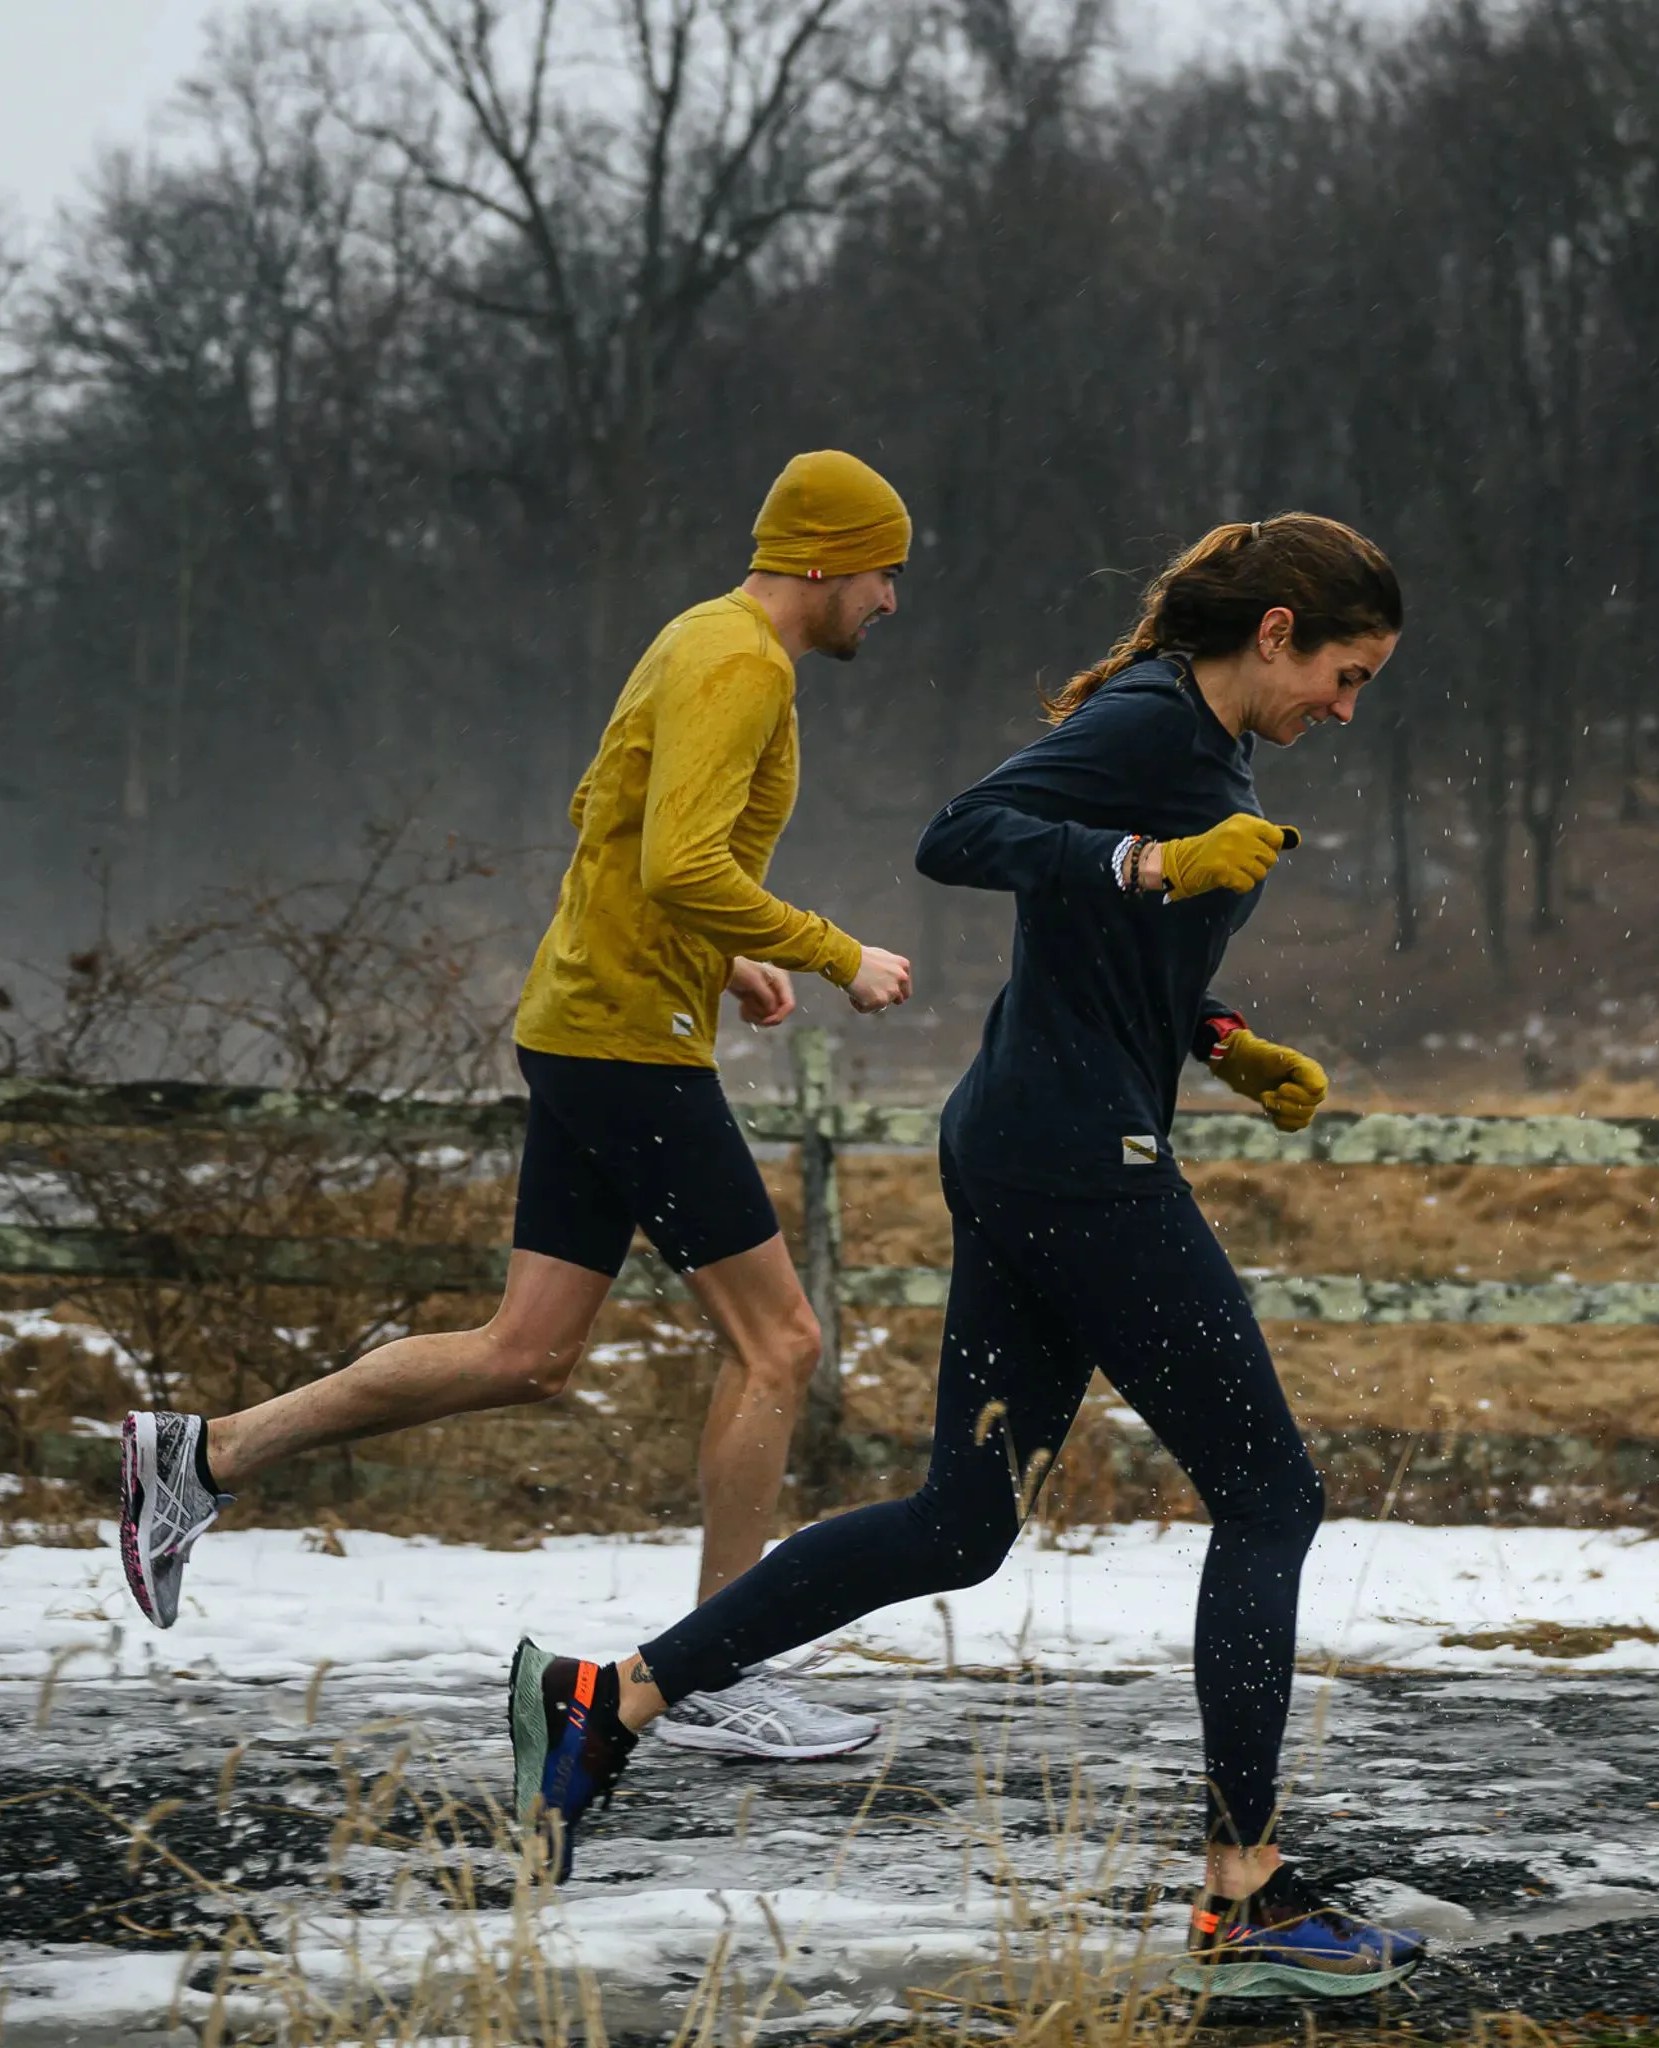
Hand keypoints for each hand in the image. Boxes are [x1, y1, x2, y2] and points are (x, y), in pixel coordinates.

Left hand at [724, 957, 794, 1026]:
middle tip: (749, 1009)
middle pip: (778, 1014)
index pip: (789, 1004)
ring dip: (754, 1015)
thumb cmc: (739, 970)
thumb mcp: (754, 981)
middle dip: (763, 1015)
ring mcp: (768, 998)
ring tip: (743, 1006)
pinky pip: (758, 1018)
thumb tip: (773, 1011)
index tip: (766, 1020)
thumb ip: (767, 996)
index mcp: (781, 981)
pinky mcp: (758, 1004)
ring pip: (768, 1018)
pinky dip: (749, 1016)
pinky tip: (742, 1008)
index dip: (780, 1014)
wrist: (724, 969)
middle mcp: (777, 990)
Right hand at [846, 945, 911, 1012]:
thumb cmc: (858, 956)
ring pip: (882, 1005)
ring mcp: (891, 992)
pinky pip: (866, 1009)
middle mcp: (901, 979)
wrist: (848, 960)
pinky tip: (852, 992)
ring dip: (871, 1001)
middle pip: (899, 998)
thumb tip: (882, 980)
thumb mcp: (880, 957)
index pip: (905, 985)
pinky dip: (858, 1004)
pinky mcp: (880, 1002)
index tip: (886, 990)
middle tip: (873, 996)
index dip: (895, 989)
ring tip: (857, 989)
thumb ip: (888, 970)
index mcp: (902, 966)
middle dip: (888, 999)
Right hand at [1161, 814, 1300, 901]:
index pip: (1276, 837)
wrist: (1181, 861)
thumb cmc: (1215, 848)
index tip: (1256, 852)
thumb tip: (1295, 838)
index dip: (1270, 849)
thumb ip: (1265, 836)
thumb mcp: (1238, 833)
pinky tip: (1229, 881)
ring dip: (1249, 877)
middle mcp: (1238, 833)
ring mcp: (1230, 852)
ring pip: (1261, 873)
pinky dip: (1240, 887)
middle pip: (1270, 858)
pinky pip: (1247, 885)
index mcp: (1243, 822)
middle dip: (1259, 865)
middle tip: (1240, 863)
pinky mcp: (1223, 870)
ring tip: (1233, 871)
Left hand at [1213, 1028, 1327, 1131]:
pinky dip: (1281, 1122)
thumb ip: (1302, 1068)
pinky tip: (1271, 1112)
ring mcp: (1304, 1102)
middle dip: (1283, 1104)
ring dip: (1280, 1112)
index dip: (1298, 1094)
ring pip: (1303, 1120)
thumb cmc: (1262, 1057)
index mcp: (1312, 1072)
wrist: (1244, 1065)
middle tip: (1266, 1094)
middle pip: (1309, 1108)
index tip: (1281, 1087)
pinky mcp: (1292, 1113)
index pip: (1318, 1091)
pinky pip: (1295, 1127)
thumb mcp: (1281, 1057)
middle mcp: (1312, 1088)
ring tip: (1265, 1099)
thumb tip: (1317, 1087)